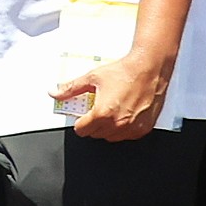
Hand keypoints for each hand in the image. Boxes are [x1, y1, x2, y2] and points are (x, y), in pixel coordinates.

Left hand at [52, 43, 174, 142]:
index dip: (79, 122)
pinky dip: (123, 129)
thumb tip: (56, 93)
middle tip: (97, 109)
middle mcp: (118, 124)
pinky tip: (123, 113)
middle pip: (95, 134)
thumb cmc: (125, 72)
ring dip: (107, 128)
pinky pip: (127, 136)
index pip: (81, 131)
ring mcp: (132, 128)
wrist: (149, 68)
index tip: (82, 116)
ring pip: (111, 137)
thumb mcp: (92, 78)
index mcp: (102, 114)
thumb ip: (70, 88)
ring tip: (110, 110)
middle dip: (92, 123)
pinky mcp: (144, 128)